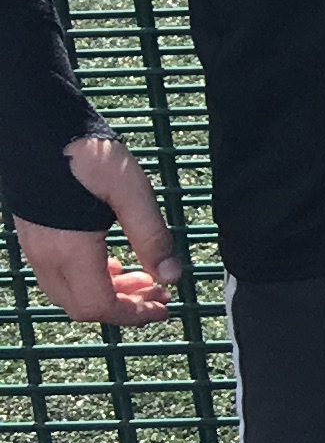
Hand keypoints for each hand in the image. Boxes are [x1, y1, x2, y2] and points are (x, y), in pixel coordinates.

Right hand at [13, 136, 178, 323]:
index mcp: (70, 252)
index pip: (98, 306)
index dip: (132, 315)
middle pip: (82, 305)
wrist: (35, 126)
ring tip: (145, 279)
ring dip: (108, 293)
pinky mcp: (34, 233)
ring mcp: (35, 246)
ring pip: (69, 291)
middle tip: (160, 294)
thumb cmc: (86, 154)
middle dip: (124, 307)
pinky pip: (59, 273)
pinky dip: (89, 278)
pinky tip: (112, 264)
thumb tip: (172, 277)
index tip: (164, 309)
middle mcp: (46, 256)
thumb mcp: (131, 191)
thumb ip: (151, 237)